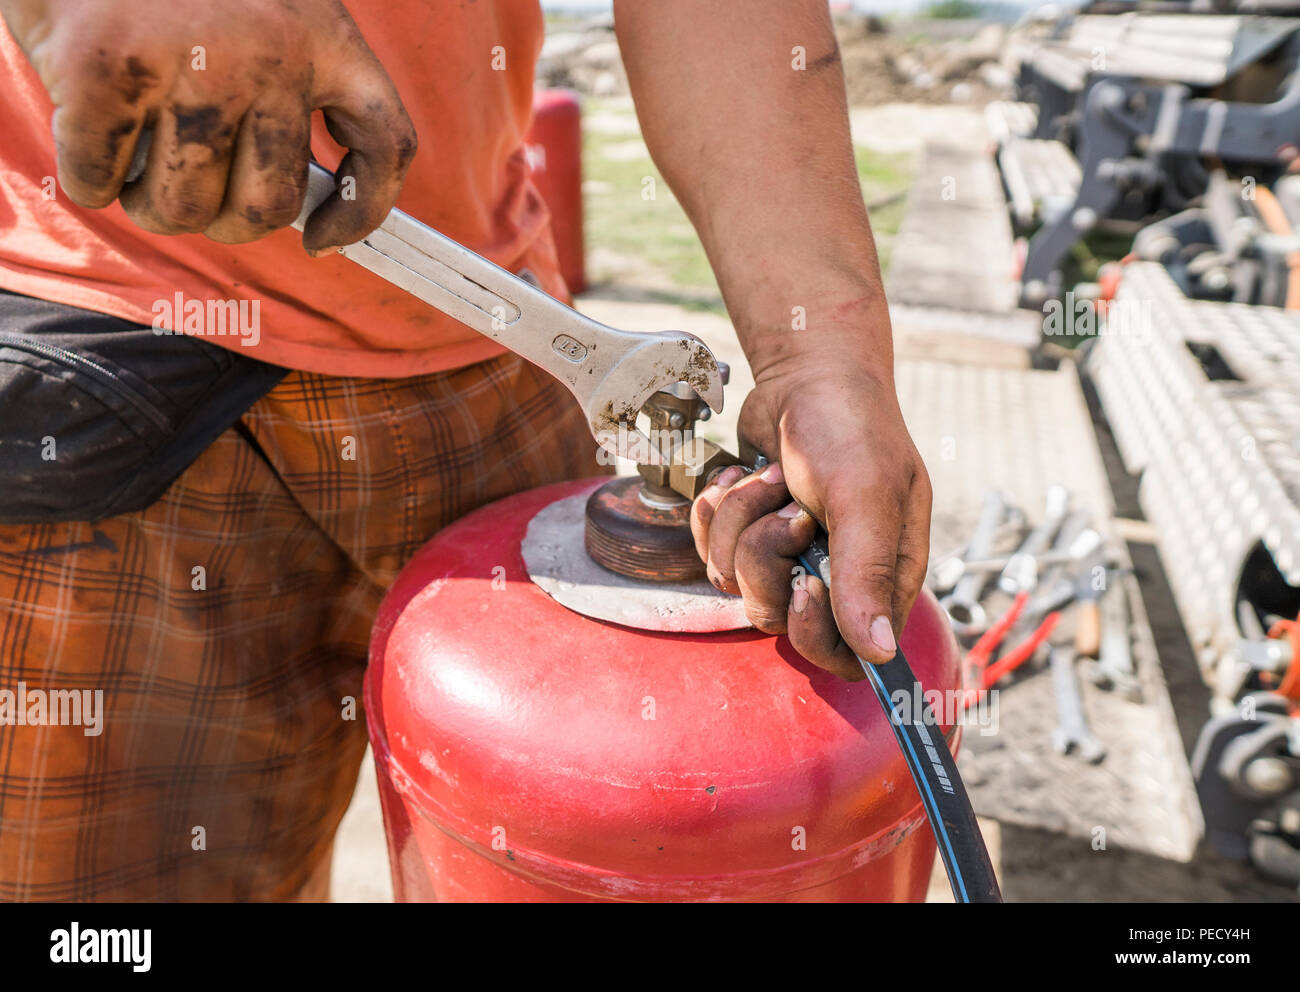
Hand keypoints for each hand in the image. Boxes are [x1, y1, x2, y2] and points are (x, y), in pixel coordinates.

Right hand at [1, 0, 415, 248]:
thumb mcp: (269, 8)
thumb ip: (294, 87)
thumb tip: (303, 207)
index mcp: (323, 37)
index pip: (385, 144)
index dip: (360, 211)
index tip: (320, 239)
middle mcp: (270, 54)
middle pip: (267, 207)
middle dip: (222, 219)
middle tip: (190, 188)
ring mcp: (191, 65)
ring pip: (183, 209)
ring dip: (151, 206)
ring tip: (138, 160)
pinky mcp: (107, 72)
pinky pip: (99, 182)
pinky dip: (89, 177)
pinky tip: (89, 134)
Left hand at [690, 355, 930, 679]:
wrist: (805, 375)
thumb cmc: (850, 428)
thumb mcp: (864, 494)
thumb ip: (867, 572)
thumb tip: (878, 653)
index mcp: (881, 576)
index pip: (845, 654)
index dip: (814, 632)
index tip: (804, 584)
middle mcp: (834, 576)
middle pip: (774, 616)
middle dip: (765, 556)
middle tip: (789, 508)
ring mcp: (785, 556)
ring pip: (733, 580)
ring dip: (739, 521)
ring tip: (769, 479)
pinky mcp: (747, 535)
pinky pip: (708, 550)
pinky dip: (716, 509)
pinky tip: (741, 476)